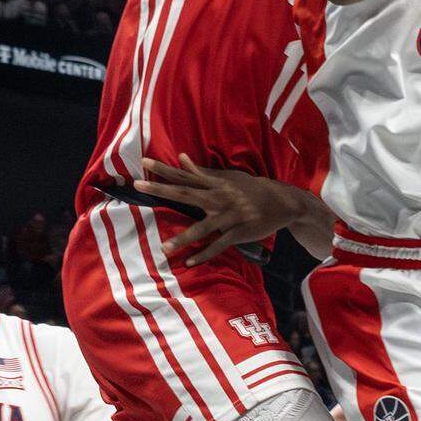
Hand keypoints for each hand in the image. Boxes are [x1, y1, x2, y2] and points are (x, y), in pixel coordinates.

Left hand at [132, 154, 297, 265]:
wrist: (282, 202)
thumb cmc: (251, 189)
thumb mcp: (228, 177)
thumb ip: (202, 171)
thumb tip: (181, 157)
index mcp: (216, 183)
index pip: (185, 174)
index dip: (165, 169)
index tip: (144, 162)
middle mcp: (219, 196)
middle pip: (186, 192)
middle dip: (162, 189)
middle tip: (139, 186)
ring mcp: (230, 215)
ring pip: (203, 227)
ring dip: (183, 238)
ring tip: (164, 248)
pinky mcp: (239, 232)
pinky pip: (219, 245)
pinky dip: (205, 254)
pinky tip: (189, 262)